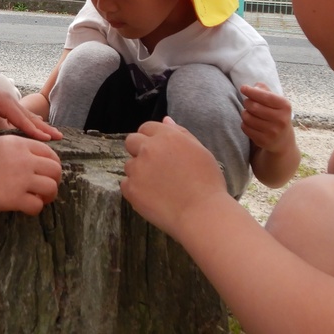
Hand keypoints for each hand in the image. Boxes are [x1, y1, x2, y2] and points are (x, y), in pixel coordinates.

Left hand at [0, 71, 60, 141]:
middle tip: (60, 136)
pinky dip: (28, 122)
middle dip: (44, 127)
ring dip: (39, 125)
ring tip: (52, 133)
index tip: (49, 141)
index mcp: (4, 102)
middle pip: (29, 117)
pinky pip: (18, 115)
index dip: (36, 131)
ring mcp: (6, 101)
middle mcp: (8, 100)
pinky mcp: (1, 104)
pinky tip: (33, 124)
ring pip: (25, 116)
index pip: (22, 120)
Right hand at [0, 135, 61, 214]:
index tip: (45, 175)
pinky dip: (34, 209)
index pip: (50, 153)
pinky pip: (37, 205)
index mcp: (20, 144)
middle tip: (44, 190)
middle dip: (54, 181)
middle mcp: (25, 159)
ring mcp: (21, 178)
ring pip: (52, 188)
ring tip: (38, 200)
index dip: (51, 166)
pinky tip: (25, 209)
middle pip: (56, 170)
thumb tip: (27, 165)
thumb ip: (15, 152)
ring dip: (48, 197)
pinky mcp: (14, 197)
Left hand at [121, 117, 227, 237]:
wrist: (203, 214)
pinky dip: (135, 190)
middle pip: (131, 141)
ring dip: (139, 172)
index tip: (158, 152)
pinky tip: (152, 197)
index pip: (147, 128)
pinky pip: (125, 184)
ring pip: (129, 165)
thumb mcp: (200, 151)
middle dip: (139, 150)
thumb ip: (180, 133)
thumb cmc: (207, 183)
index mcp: (167, 137)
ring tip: (159, 187)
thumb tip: (166, 120)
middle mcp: (149, 149)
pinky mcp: (131, 189)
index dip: (151, 139)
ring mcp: (138, 168)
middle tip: (155, 168)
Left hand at [240, 83, 294, 153]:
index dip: (252, 91)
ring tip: (249, 113)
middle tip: (248, 102)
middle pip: (254, 106)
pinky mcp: (264, 141)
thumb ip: (265, 91)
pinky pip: (245, 127)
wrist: (283, 140)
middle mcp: (281, 119)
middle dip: (247, 102)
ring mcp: (272, 132)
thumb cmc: (277, 115)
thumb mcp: (276, 102)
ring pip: (247, 117)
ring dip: (244, 113)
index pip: (265, 96)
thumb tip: (252, 87)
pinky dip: (244, 123)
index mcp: (285, 106)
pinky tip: (250, 123)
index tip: (243, 88)